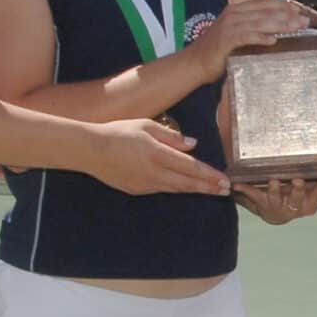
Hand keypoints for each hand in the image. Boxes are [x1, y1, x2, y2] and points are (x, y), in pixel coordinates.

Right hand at [83, 117, 227, 197]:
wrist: (90, 150)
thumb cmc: (118, 132)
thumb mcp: (146, 125)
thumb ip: (171, 136)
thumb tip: (193, 145)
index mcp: (157, 154)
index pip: (191, 167)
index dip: (210, 175)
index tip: (225, 180)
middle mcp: (154, 173)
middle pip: (188, 183)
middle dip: (209, 187)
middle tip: (227, 190)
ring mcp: (145, 184)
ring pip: (176, 189)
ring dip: (195, 190)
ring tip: (212, 190)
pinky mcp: (137, 190)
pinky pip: (162, 189)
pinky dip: (177, 188)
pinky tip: (186, 187)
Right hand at [201, 0, 315, 76]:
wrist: (194, 63)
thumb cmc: (218, 51)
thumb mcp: (236, 34)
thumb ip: (252, 29)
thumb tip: (276, 31)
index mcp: (237, 10)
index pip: (264, 4)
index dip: (283, 5)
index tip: (300, 10)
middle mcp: (233, 14)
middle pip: (265, 12)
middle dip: (287, 15)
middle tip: (305, 21)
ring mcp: (229, 26)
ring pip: (259, 22)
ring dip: (280, 24)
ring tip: (296, 28)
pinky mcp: (225, 40)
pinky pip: (246, 36)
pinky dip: (260, 37)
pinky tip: (273, 40)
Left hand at [236, 176, 316, 224]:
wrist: (276, 214)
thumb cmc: (297, 197)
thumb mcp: (312, 192)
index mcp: (308, 205)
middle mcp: (293, 208)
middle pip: (298, 200)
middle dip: (298, 190)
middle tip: (298, 180)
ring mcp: (276, 207)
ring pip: (276, 199)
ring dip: (275, 190)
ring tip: (273, 180)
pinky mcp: (260, 203)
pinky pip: (253, 195)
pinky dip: (244, 189)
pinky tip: (237, 183)